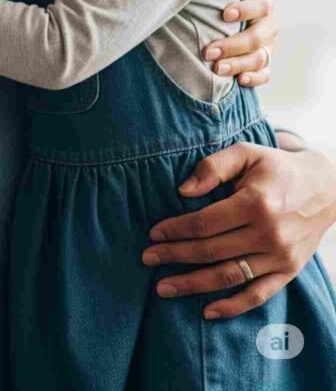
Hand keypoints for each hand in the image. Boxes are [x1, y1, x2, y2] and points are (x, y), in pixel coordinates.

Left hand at [141, 142, 335, 318]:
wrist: (326, 188)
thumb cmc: (276, 167)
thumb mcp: (245, 153)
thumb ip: (212, 167)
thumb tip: (183, 191)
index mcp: (255, 203)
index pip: (204, 222)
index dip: (175, 229)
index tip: (152, 233)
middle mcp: (269, 234)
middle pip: (211, 251)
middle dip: (174, 256)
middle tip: (147, 258)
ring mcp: (280, 256)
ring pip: (229, 276)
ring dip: (194, 285)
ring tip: (164, 287)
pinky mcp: (289, 271)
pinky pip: (259, 294)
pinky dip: (233, 306)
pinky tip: (207, 311)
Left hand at [201, 0, 275, 87]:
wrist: (220, 19)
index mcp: (261, 3)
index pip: (262, 6)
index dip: (245, 9)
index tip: (224, 14)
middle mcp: (268, 26)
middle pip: (259, 37)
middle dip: (233, 45)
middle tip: (208, 51)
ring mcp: (267, 46)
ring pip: (260, 58)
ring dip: (238, 64)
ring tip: (216, 69)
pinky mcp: (262, 64)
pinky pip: (265, 74)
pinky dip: (254, 78)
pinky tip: (239, 80)